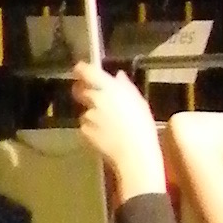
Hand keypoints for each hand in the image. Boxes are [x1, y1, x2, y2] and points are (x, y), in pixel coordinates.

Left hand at [71, 63, 165, 198]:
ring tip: (108, 126)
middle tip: (93, 99)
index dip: (81, 70)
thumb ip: (126, 87)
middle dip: (83, 93)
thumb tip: (118, 76)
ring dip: (91, 115)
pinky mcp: (83, 131)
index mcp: (110, 89)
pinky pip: (85, 127)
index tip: (79, 69)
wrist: (135, 153)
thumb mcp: (139, 103)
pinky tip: (104, 136)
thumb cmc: (142, 127)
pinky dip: (91, 130)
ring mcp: (88, 116)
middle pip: (80, 90)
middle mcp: (96, 99)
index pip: (88, 72)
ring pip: (85, 111)